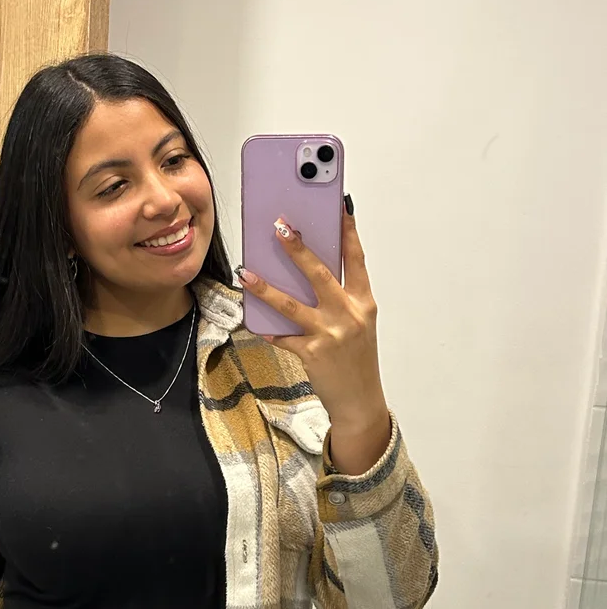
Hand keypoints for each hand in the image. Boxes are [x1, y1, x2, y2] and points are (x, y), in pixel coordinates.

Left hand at [237, 202, 390, 472]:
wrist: (360, 401)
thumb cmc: (356, 359)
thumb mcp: (356, 324)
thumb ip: (338, 298)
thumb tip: (306, 271)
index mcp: (363, 302)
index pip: (356, 259)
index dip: (347, 232)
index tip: (338, 207)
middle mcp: (349, 314)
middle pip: (320, 273)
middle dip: (298, 247)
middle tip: (280, 226)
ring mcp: (331, 334)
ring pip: (292, 304)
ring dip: (266, 287)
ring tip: (245, 272)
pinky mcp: (313, 353)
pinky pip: (283, 336)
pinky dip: (268, 329)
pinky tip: (253, 320)